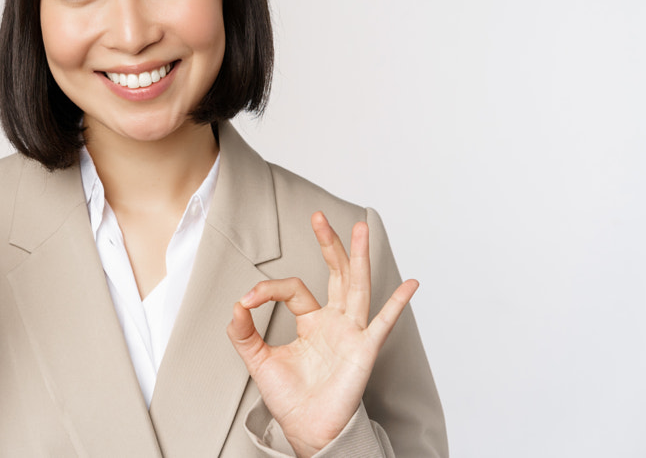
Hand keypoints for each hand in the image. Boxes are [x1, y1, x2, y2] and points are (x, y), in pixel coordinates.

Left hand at [227, 212, 417, 455]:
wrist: (307, 430)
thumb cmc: (290, 398)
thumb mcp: (258, 361)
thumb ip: (244, 333)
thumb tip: (235, 306)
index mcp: (311, 321)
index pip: (293, 288)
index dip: (268, 289)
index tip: (248, 300)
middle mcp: (334, 321)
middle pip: (335, 273)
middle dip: (329, 244)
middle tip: (320, 216)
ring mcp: (351, 332)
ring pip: (357, 286)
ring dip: (359, 256)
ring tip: (361, 228)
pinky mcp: (364, 350)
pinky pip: (384, 323)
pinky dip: (398, 304)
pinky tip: (410, 284)